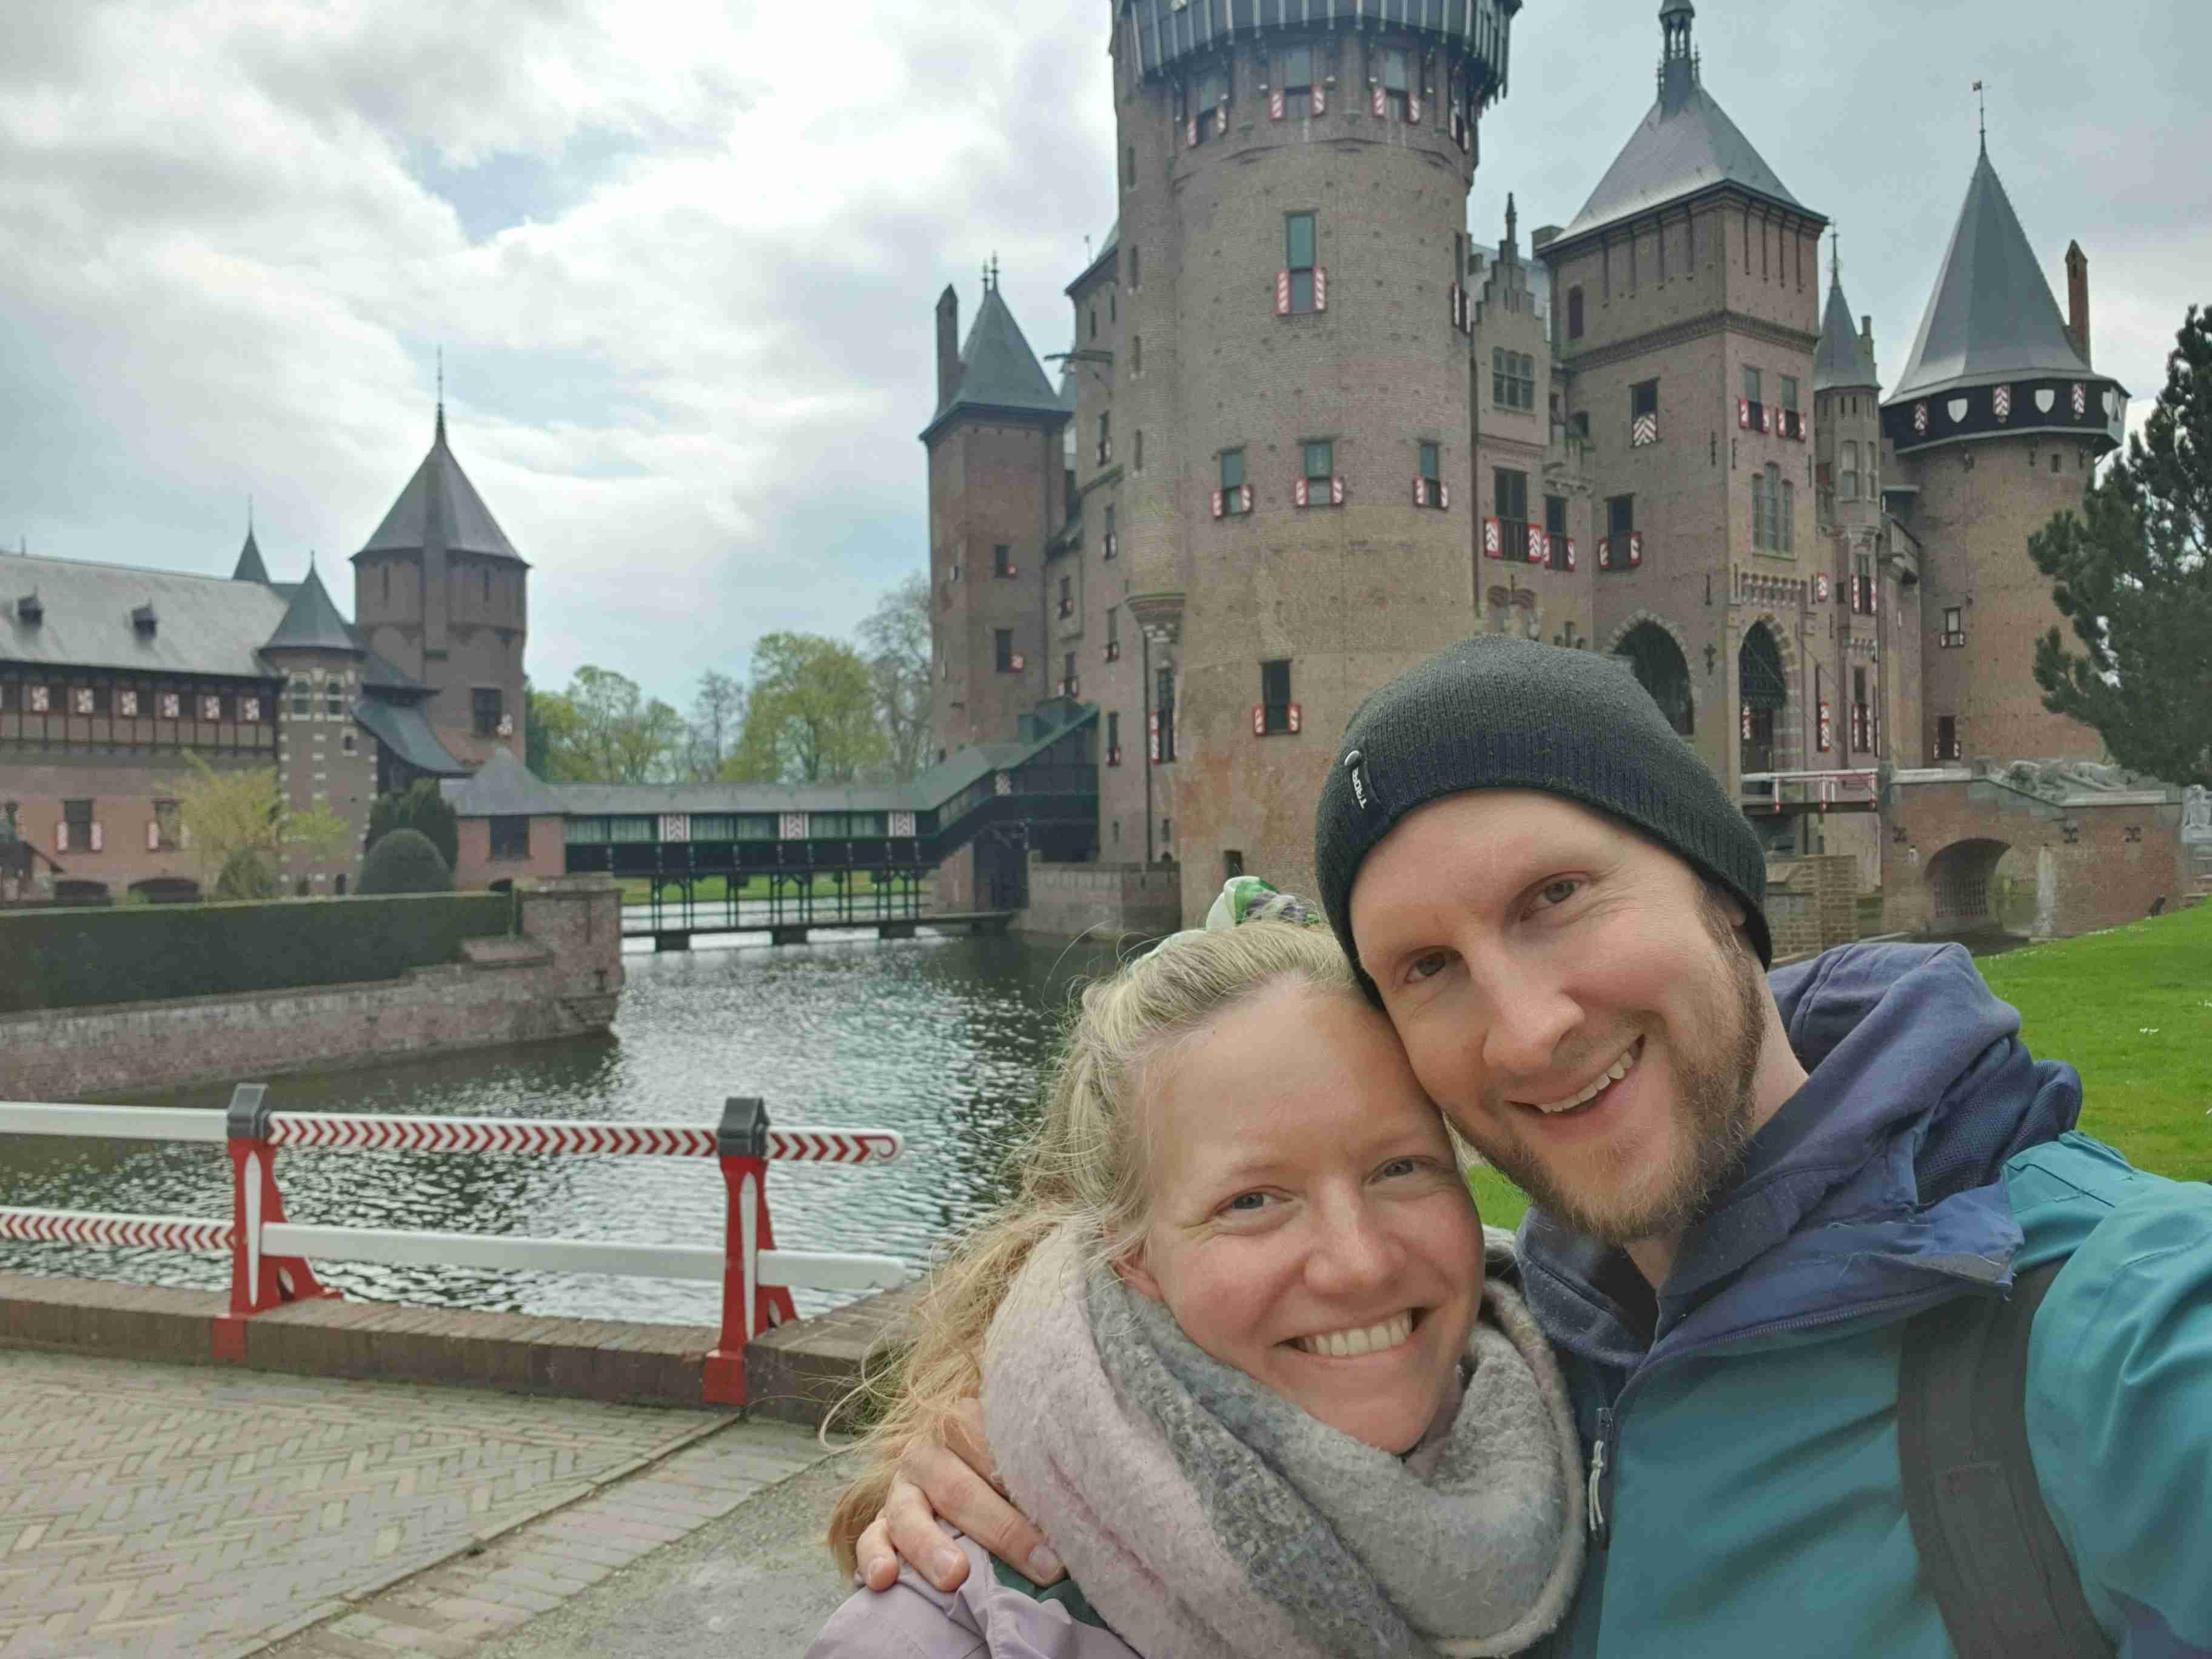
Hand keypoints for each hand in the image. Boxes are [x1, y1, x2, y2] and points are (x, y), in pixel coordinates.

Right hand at [854, 1398, 1062, 1592]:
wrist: (945, 1463)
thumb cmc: (995, 1465)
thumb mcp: (1011, 1455)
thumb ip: (1033, 1472)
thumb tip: (1084, 1517)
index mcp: (964, 1422)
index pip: (996, 1448)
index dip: (1031, 1483)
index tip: (1068, 1522)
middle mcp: (929, 1451)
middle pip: (960, 1487)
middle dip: (1002, 1528)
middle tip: (1042, 1564)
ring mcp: (901, 1486)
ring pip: (908, 1512)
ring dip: (931, 1545)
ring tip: (955, 1576)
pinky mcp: (879, 1519)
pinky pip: (870, 1537)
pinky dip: (874, 1557)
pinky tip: (885, 1578)